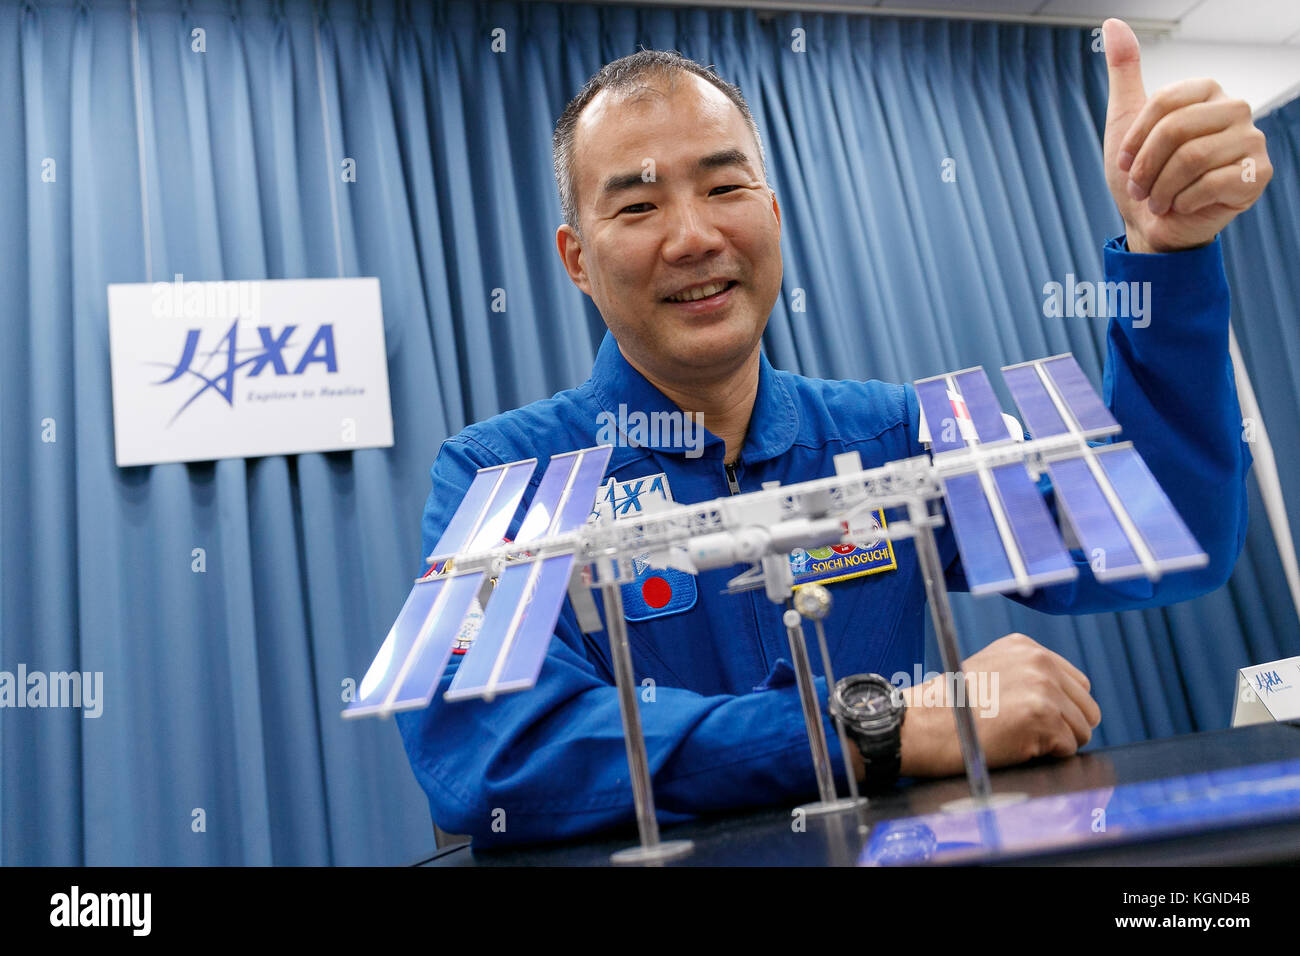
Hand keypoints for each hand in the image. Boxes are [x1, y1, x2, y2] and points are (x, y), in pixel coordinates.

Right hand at [899, 633, 1100, 777]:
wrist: (923, 724)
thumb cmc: (950, 708)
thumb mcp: (991, 670)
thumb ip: (1027, 676)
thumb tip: (1065, 701)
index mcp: (1026, 647)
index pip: (1077, 684)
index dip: (1060, 707)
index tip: (1033, 718)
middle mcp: (1039, 661)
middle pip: (1086, 707)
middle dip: (1064, 725)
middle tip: (1027, 732)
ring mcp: (1044, 688)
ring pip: (1082, 730)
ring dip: (1056, 742)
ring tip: (1018, 736)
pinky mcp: (1044, 717)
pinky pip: (1069, 749)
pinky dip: (1046, 755)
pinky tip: (1016, 745)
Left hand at [1102, 18, 1271, 252]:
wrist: (1152, 226)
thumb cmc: (1142, 176)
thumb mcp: (1125, 120)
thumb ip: (1125, 72)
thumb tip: (1112, 24)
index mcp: (1207, 92)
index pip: (1165, 102)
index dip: (1137, 138)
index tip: (1126, 162)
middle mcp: (1235, 110)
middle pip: (1177, 129)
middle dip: (1146, 167)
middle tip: (1139, 188)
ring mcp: (1251, 141)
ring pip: (1193, 158)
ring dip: (1162, 188)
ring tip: (1158, 199)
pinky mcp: (1258, 174)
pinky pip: (1212, 183)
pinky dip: (1184, 202)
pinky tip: (1183, 206)